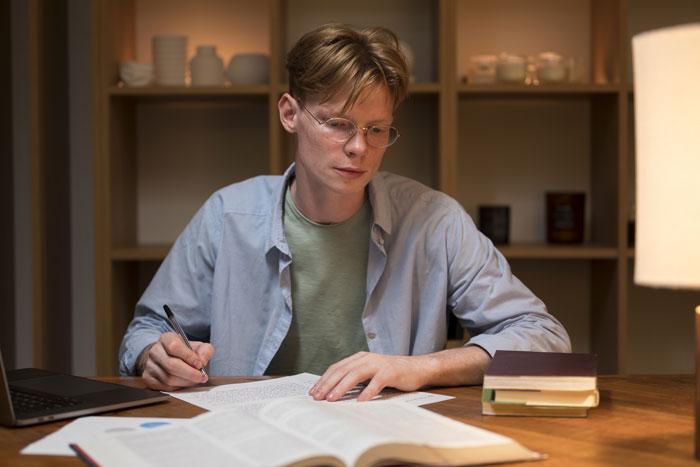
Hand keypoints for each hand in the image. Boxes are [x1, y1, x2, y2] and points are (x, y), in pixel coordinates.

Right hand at [138, 332, 214, 390]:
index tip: (200, 364)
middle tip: (202, 377)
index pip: (175, 346)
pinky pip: (164, 387)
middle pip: (172, 365)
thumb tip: (203, 361)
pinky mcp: (148, 378)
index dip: (189, 356)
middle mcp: (155, 351)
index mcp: (166, 339)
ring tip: (195, 380)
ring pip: (168, 378)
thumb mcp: (196, 346)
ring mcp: (149, 365)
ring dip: (185, 382)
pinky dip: (178, 387)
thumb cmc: (183, 352)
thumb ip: (205, 350)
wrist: (166, 357)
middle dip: (190, 373)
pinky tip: (185, 383)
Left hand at [309, 352, 435, 401]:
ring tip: (332, 399)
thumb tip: (334, 393)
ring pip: (355, 374)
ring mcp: (378, 364)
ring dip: (341, 387)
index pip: (337, 368)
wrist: (417, 368)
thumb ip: (356, 379)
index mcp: (359, 358)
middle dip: (327, 384)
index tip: (313, 392)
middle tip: (317, 397)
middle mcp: (366, 358)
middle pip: (342, 370)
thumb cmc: (392, 374)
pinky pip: (376, 382)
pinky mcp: (390, 372)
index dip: (324, 379)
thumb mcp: (370, 374)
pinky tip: (359, 401)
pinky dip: (367, 392)